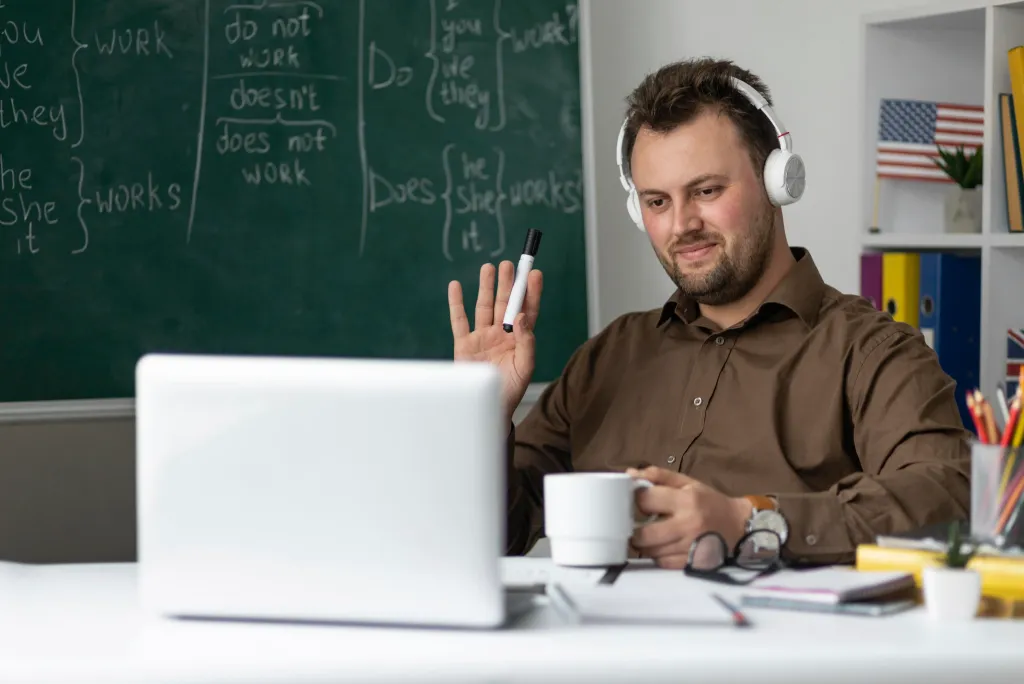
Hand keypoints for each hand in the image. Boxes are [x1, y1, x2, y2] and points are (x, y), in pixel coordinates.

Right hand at [448, 261, 542, 423]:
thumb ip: (527, 342)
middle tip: (510, 264)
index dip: (531, 292)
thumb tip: (520, 317)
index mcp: (519, 339)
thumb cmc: (510, 391)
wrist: (488, 410)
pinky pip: (459, 320)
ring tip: (489, 267)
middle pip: (505, 303)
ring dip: (486, 287)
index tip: (535, 274)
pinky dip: (456, 303)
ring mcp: (481, 337)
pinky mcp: (463, 344)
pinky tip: (456, 286)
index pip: (527, 310)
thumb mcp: (525, 368)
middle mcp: (500, 334)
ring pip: (484, 306)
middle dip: (508, 284)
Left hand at [626, 466, 752, 569]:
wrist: (738, 525)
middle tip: (637, 524)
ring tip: (650, 535)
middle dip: (634, 529)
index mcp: (686, 500)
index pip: (645, 500)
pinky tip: (663, 546)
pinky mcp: (692, 563)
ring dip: (645, 544)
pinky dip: (657, 555)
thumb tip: (630, 475)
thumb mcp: (688, 483)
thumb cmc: (710, 502)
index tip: (638, 501)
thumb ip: (659, 476)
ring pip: (650, 551)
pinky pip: (662, 563)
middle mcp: (687, 525)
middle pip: (644, 534)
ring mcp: (689, 547)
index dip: (636, 500)